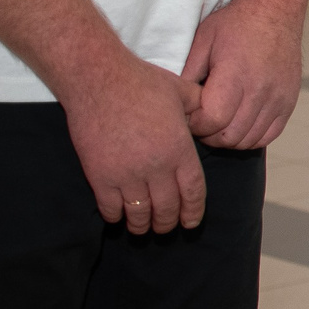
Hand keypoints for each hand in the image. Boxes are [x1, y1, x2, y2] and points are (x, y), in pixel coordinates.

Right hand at [65, 55, 208, 234]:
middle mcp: (156, 168)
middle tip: (166, 227)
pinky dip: (116, 216)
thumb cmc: (141, 82)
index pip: (192, 192)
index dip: (193, 212)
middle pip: (167, 209)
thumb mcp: (182, 92)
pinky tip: (118, 216)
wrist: (98, 80)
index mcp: (180, 150)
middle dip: (167, 223)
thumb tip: (210, 118)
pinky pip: (110, 208)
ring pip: (139, 213)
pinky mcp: (99, 176)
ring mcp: (126, 175)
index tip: (191, 223)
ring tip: (143, 228)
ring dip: (142, 225)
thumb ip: (199, 109)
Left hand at [181, 0, 303, 149]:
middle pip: (229, 136)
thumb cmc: (237, 22)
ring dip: (229, 139)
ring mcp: (278, 97)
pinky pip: (270, 134)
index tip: (189, 116)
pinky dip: (252, 137)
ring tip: (219, 124)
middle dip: (209, 135)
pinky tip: (240, 124)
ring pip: (249, 140)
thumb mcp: (203, 41)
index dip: (195, 125)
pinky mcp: (289, 100)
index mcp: (235, 75)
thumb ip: (188, 74)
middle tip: (200, 122)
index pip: (212, 121)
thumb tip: (176, 102)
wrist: (275, 9)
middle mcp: (260, 90)